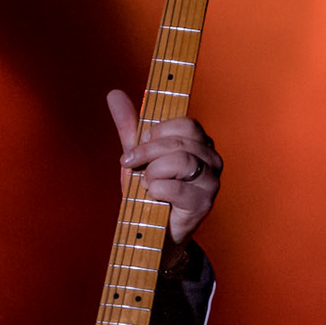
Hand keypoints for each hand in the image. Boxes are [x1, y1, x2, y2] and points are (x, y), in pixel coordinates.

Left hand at [108, 89, 219, 243]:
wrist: (152, 232)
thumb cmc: (149, 192)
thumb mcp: (137, 156)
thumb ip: (129, 126)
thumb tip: (114, 93)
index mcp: (200, 144)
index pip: (186, 124)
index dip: (156, 132)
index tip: (137, 146)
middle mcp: (211, 160)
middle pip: (181, 140)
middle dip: (147, 151)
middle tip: (130, 164)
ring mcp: (211, 182)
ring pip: (180, 160)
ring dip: (152, 172)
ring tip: (145, 184)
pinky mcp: (203, 204)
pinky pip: (176, 187)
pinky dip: (156, 189)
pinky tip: (152, 196)